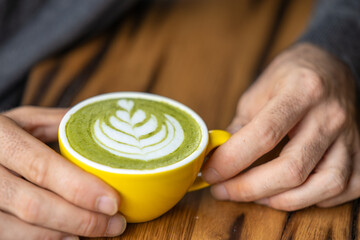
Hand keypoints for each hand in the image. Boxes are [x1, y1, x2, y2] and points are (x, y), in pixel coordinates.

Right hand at [0, 107, 125, 238]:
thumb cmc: (1, 134)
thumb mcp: (23, 120)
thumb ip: (58, 122)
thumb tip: (101, 128)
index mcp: (0, 138)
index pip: (42, 167)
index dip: (80, 188)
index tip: (113, 201)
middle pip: (35, 205)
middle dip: (81, 219)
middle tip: (115, 222)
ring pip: (22, 228)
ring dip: (66, 233)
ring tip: (100, 229)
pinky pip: (9, 238)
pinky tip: (70, 237)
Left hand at [203, 43, 359, 210]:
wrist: (330, 67)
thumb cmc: (289, 78)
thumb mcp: (258, 92)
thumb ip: (240, 126)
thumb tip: (219, 159)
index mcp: (301, 91)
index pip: (264, 134)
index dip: (232, 160)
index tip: (210, 172)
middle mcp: (330, 115)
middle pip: (292, 168)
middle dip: (249, 188)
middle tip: (223, 190)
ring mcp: (351, 136)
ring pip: (323, 186)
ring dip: (281, 200)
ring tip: (255, 195)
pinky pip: (345, 189)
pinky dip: (315, 199)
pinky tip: (292, 191)